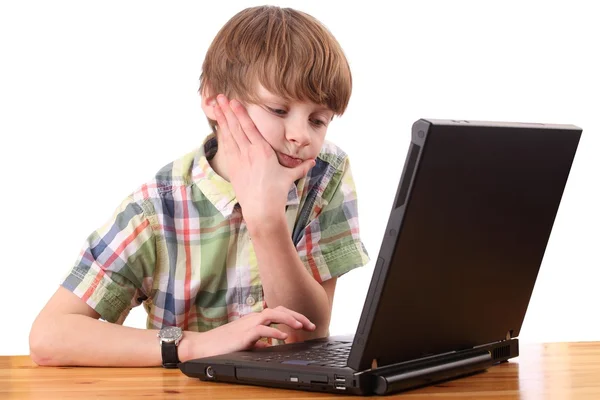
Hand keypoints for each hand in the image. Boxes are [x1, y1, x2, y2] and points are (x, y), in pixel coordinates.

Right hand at [179, 306, 315, 360]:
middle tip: (311, 325)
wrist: (202, 346)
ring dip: (289, 319)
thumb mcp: (246, 343)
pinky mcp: (243, 334)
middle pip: (280, 310)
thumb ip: (259, 342)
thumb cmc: (222, 345)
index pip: (279, 312)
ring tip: (301, 326)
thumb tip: (271, 345)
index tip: (307, 324)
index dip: (294, 316)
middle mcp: (253, 318)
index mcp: (255, 319)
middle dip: (297, 316)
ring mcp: (248, 324)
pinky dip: (274, 332)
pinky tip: (284, 337)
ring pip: (273, 315)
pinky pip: (262, 330)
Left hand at [213, 95, 314, 228]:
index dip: (240, 113)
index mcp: (263, 152)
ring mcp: (239, 161)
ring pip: (229, 135)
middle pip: (236, 128)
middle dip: (227, 111)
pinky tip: (219, 126)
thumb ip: (300, 167)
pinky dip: (222, 135)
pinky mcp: (233, 169)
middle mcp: (249, 153)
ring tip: (216, 106)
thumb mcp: (289, 177)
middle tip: (220, 97)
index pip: (249, 128)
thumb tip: (312, 162)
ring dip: (222, 119)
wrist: (262, 210)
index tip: (234, 101)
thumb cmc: (276, 193)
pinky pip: (226, 148)